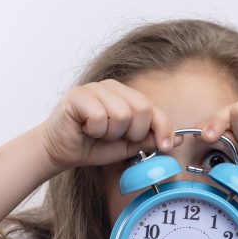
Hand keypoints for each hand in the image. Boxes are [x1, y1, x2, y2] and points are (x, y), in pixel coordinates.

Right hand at [37, 79, 181, 172]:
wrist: (60, 151)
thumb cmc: (92, 146)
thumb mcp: (127, 146)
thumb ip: (149, 140)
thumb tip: (177, 140)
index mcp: (127, 97)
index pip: (155, 109)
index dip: (164, 128)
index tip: (166, 147)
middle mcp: (113, 88)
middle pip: (142, 110)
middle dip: (133, 133)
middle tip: (115, 137)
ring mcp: (95, 88)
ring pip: (121, 114)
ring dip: (110, 133)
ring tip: (98, 133)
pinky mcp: (78, 95)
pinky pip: (100, 116)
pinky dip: (95, 130)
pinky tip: (85, 129)